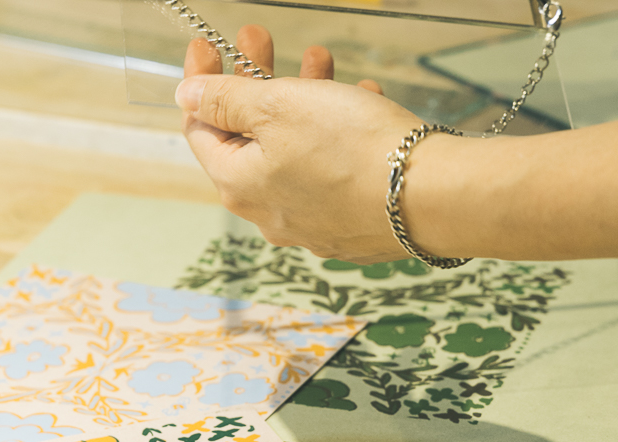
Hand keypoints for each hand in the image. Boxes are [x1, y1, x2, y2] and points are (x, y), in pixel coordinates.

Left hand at [176, 25, 422, 263]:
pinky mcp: (351, 226)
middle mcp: (269, 214)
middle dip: (256, 81)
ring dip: (302, 101)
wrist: (431, 196)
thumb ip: (225, 101)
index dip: (201, 83)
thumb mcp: (277, 105)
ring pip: (294, 152)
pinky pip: (331, 172)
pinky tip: (359, 104)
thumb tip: (186, 98)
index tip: (209, 46)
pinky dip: (336, 134)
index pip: (200, 132)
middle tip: (262, 39)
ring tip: (321, 62)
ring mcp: (312, 224)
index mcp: (239, 186)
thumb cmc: (352, 149)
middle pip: (249, 139)